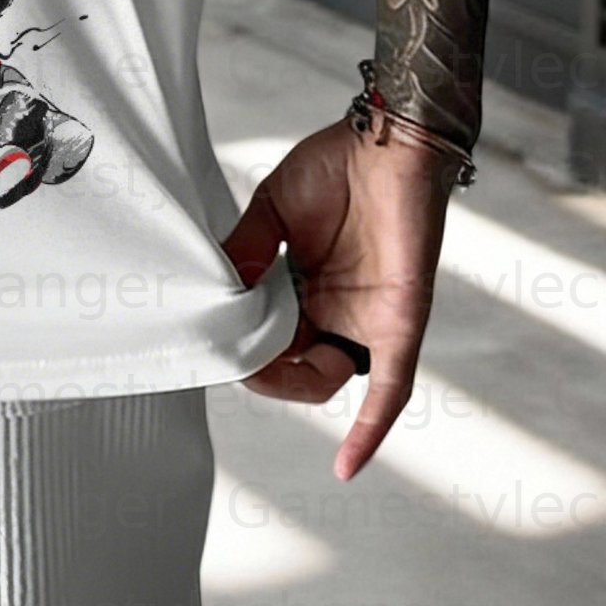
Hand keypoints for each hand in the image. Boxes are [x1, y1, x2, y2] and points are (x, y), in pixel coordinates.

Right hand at [221, 117, 465, 478]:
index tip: (206, 337)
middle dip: (256, 366)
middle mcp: (334, 310)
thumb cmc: (337, 165)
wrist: (390, 140)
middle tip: (227, 348)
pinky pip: (389, 388)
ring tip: (255, 363)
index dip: (238, 343)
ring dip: (290, 384)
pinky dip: (369, 428)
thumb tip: (216, 289)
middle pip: (290, 364)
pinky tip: (348, 465)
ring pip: (326, 380)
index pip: (265, 334)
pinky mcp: (399, 324)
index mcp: (302, 285)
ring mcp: (366, 320)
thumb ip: (248, 249)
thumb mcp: (274, 209)